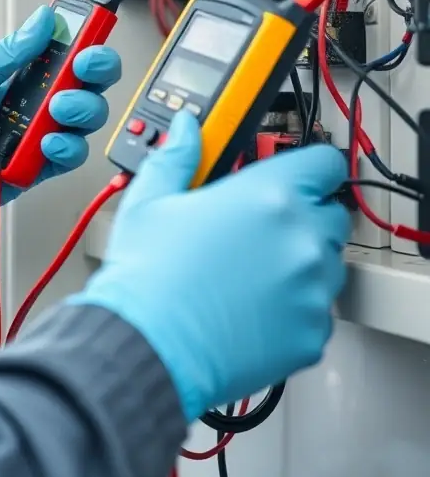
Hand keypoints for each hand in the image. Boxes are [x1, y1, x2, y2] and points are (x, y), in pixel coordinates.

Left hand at [0, 6, 121, 243]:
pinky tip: (45, 144)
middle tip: (81, 69)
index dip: (88, 40)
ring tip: (55, 111)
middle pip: (90, 80)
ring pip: (89, 115)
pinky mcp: (43, 164)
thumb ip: (12, 50)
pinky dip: (66, 147)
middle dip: (97, 70)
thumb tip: (44, 18)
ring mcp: (42, 132)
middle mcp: (38, 100)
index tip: (91, 34)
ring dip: (82, 108)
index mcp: (22, 73)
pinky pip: (74, 154)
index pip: (68, 50)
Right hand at [72, 111, 349, 422]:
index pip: (324, 163)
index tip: (296, 175)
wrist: (147, 346)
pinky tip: (252, 308)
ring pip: (327, 265)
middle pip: (330, 214)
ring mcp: (311, 290)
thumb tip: (186, 130)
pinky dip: (294, 309)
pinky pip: (317, 312)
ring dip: (301, 263)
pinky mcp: (311, 334)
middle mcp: (302, 239)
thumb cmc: (148, 277)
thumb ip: (178, 156)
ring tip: (250, 274)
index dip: (308, 167)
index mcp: (270, 196)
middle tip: (259, 229)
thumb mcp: (151, 200)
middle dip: (301, 217)